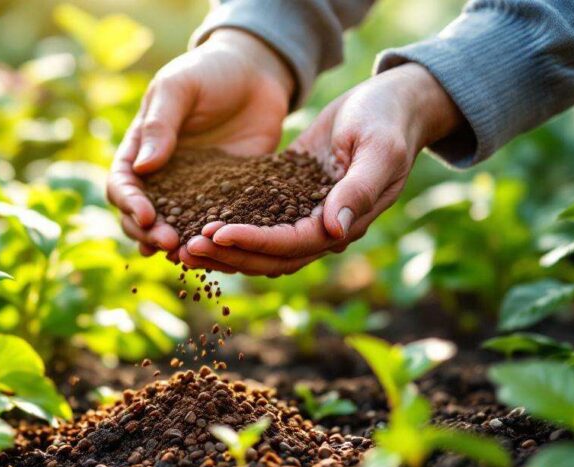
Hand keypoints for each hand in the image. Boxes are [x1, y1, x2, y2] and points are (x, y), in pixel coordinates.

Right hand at [106, 29, 294, 259]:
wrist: (257, 74)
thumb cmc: (209, 72)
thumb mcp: (180, 87)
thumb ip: (160, 124)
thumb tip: (142, 167)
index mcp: (138, 149)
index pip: (122, 184)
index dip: (130, 203)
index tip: (147, 216)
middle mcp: (159, 176)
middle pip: (141, 216)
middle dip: (150, 233)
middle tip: (169, 243)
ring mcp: (190, 190)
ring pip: (173, 226)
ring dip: (175, 245)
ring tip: (187, 256)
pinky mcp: (223, 197)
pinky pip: (211, 223)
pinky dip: (209, 240)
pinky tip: (215, 253)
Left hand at [180, 63, 463, 275]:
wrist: (391, 102)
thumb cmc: (388, 120)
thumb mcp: (379, 149)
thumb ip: (359, 190)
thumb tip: (335, 231)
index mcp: (344, 223)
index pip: (291, 244)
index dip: (253, 242)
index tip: (216, 233)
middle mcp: (322, 229)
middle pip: (268, 257)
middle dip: (228, 255)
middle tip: (186, 247)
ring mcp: (303, 217)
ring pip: (257, 248)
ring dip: (222, 251)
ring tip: (182, 246)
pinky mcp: (287, 199)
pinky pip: (254, 222)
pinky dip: (227, 228)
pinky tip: (193, 221)